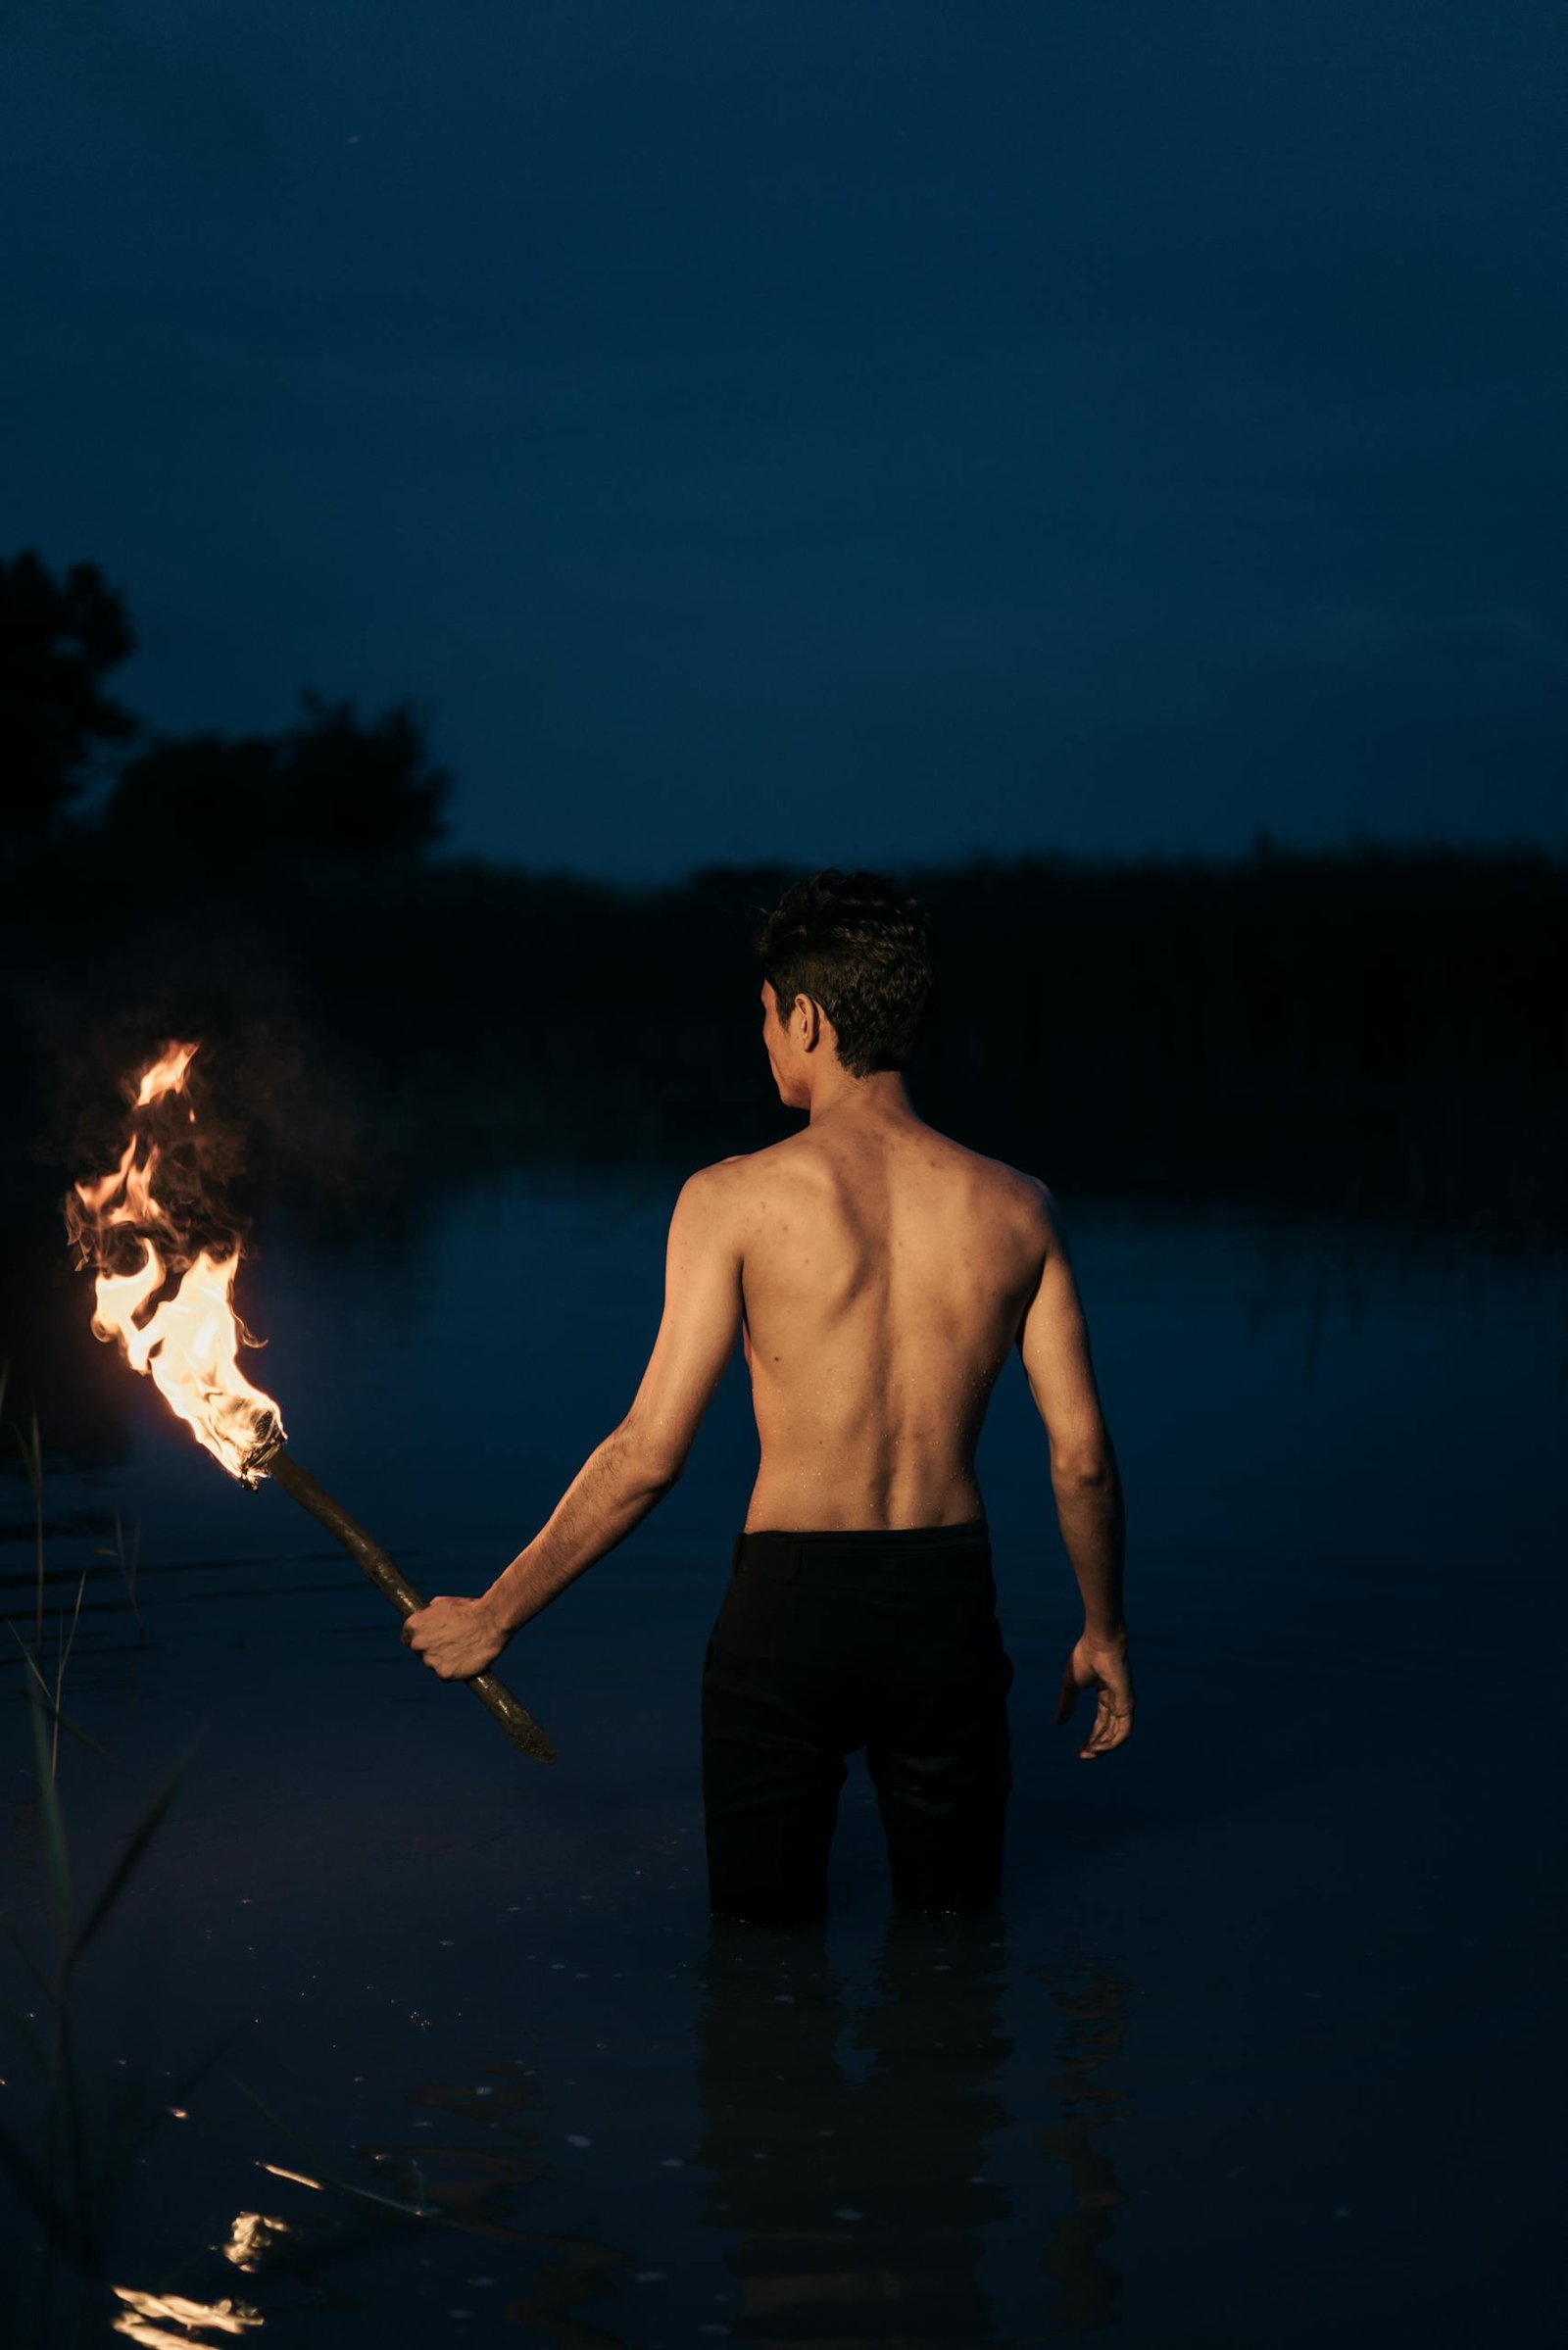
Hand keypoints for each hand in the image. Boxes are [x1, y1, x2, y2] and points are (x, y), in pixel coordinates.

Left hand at [400, 1595, 506, 1681]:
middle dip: (431, 1648)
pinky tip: (465, 1659)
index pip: (407, 1638)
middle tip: (450, 1644)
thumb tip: (427, 1617)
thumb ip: (430, 1614)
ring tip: (462, 1650)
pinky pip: (446, 1674)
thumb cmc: (470, 1609)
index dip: (419, 1638)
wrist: (490, 1622)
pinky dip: (454, 1670)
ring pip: (433, 1664)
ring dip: (443, 1660)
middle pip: (419, 1651)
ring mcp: (430, 1660)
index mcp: (414, 1625)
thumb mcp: (444, 1604)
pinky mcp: (444, 1674)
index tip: (428, 1640)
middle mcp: (418, 1644)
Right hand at [1055, 1632, 1133, 1758]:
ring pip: (1117, 1735)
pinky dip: (1112, 1743)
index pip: (1101, 1723)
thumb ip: (1066, 1704)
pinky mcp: (1128, 1705)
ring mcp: (1124, 1703)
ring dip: (1103, 1748)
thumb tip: (1058, 1723)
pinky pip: (1124, 1732)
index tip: (1079, 1751)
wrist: (1099, 1643)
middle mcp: (1117, 1701)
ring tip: (1088, 1754)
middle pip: (1109, 1731)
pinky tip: (1099, 1748)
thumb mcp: (1070, 1685)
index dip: (1091, 1738)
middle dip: (1096, 1746)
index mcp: (1106, 1695)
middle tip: (1081, 1756)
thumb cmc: (1085, 1658)